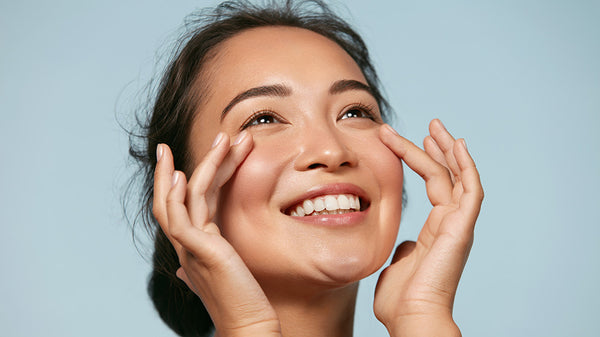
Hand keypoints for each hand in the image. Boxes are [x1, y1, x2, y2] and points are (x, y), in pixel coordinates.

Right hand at [152, 132, 281, 336]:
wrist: (250, 324)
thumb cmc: (241, 300)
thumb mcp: (223, 273)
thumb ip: (207, 261)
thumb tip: (185, 268)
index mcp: (194, 244)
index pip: (186, 202)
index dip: (193, 175)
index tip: (204, 153)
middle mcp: (186, 243)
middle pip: (176, 194)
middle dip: (186, 163)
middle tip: (209, 135)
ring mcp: (189, 247)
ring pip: (181, 197)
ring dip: (200, 165)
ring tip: (221, 139)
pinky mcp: (197, 251)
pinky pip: (181, 217)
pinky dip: (180, 194)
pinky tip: (186, 174)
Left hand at [374, 120, 483, 336]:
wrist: (411, 316)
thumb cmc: (402, 298)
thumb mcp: (398, 263)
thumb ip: (404, 247)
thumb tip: (405, 242)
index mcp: (436, 229)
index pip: (434, 184)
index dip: (423, 160)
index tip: (408, 140)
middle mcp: (451, 223)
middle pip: (449, 175)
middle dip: (439, 148)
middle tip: (430, 125)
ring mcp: (458, 224)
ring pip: (458, 177)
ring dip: (448, 149)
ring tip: (436, 126)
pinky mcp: (462, 227)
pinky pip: (470, 190)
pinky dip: (466, 166)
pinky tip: (457, 145)